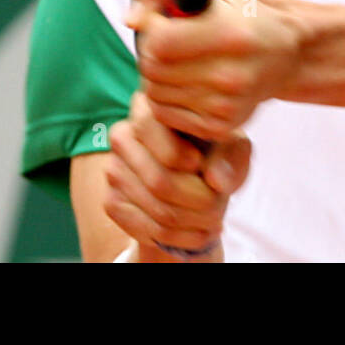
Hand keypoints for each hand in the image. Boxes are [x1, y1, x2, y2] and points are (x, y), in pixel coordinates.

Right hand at [104, 90, 250, 261]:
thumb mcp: (232, 148)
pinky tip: (199, 232)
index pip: (149, 126)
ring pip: (157, 207)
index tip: (199, 164)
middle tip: (218, 204)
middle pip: (158, 179)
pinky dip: (180, 237)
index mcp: (148, 107)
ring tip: (215, 219)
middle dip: (198, 199)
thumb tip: (216, 180)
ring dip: (194, 221)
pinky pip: (148, 228)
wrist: (194, 184)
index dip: (177, 152)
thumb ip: (230, 158)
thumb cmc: (215, 154)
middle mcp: (123, 134)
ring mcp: (114, 170)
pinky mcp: (112, 202)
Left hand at [127, 0, 303, 141]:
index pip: (159, 41)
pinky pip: (164, 114)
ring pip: (154, 92)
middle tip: (168, 41)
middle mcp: (231, 75)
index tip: (162, 20)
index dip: (151, 27)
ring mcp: (226, 106)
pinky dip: (164, 97)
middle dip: (151, 51)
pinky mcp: (220, 127)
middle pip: (153, 69)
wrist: (285, 53)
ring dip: (155, 75)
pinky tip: (184, 82)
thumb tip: (130, 18)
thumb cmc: (243, 14)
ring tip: (178, 60)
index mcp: (231, 35)